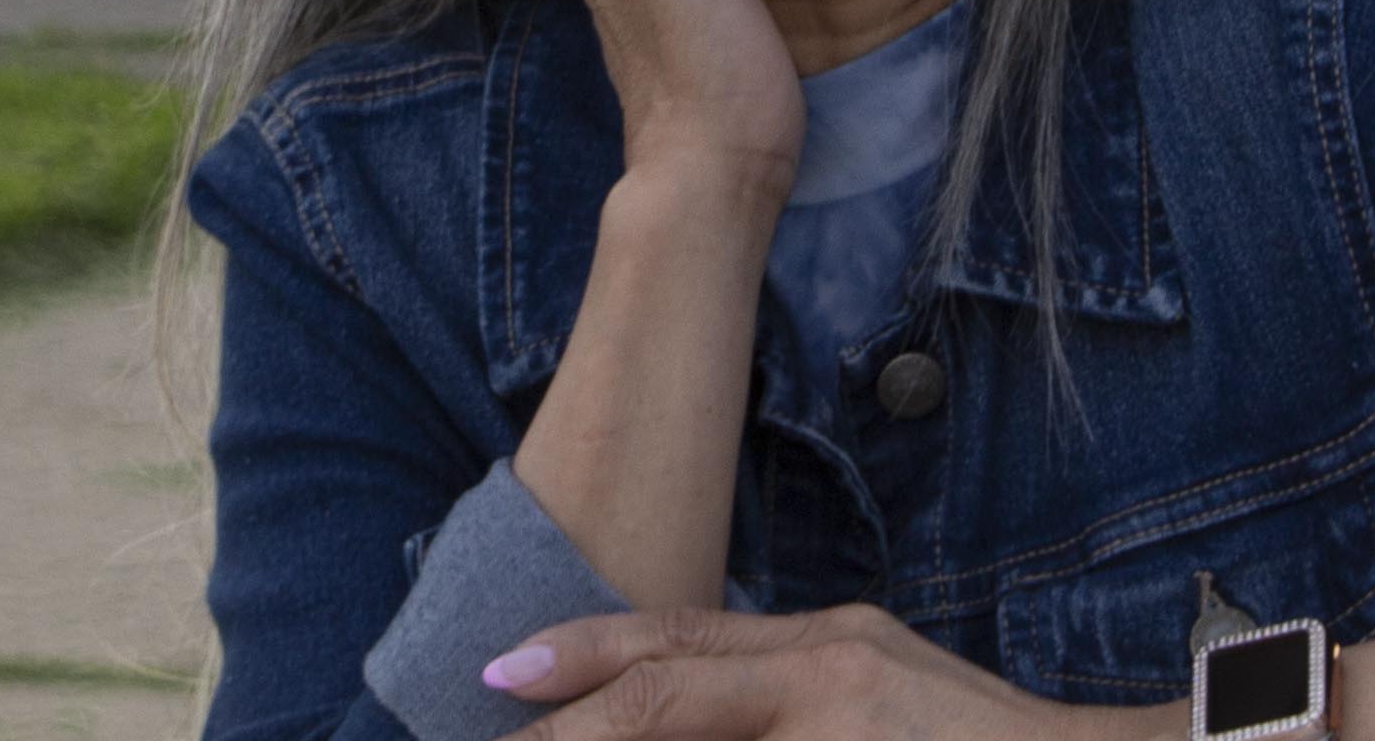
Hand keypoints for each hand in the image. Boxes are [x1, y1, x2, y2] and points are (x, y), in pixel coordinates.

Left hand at [490, 607, 1170, 740]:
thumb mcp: (886, 699)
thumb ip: (791, 704)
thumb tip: (692, 711)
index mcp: (827, 649)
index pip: (676, 643)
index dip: (581, 656)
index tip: (495, 677)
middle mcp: (831, 667)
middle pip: (665, 686)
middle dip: (566, 727)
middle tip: (488, 734)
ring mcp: (851, 722)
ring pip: (692, 725)